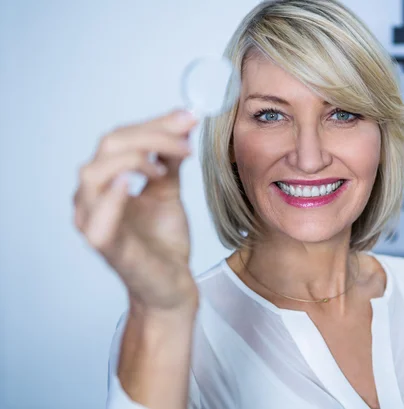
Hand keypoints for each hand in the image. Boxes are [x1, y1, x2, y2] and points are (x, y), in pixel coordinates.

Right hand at [73, 109, 199, 312]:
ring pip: (94, 173)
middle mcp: (93, 196)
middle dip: (151, 136)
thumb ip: (170, 159)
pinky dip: (111, 197)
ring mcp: (93, 220)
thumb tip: (184, 122)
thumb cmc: (164, 240)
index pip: (120, 138)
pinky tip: (131, 183)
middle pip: (109, 147)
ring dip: (134, 159)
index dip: (154, 124)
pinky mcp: (104, 246)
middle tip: (185, 139)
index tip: (189, 118)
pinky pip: (96, 218)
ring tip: (165, 167)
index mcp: (107, 180)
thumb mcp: (168, 190)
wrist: (172, 282)